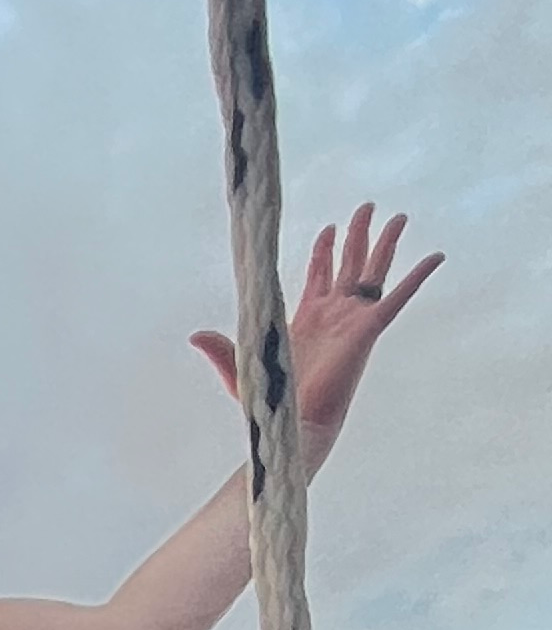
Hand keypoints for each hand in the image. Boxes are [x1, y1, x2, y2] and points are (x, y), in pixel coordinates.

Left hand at [193, 203, 438, 457]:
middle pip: (350, 265)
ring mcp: (354, 319)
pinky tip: (437, 256)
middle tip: (366, 207)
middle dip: (357, 235)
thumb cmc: (272, 402)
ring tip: (398, 216)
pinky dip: (419, 276)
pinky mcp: (369, 329)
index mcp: (308, 318)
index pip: (320, 275)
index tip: (329, 228)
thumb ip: (220, 348)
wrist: (295, 422)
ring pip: (375, 271)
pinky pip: (400, 297)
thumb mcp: (241, 367)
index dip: (324, 250)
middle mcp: (334, 314)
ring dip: (385, 243)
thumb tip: (193, 335)